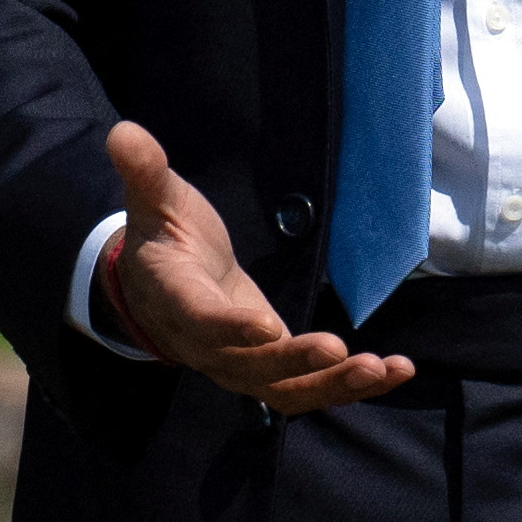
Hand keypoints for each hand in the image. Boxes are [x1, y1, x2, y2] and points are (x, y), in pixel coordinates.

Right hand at [105, 122, 412, 413]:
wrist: (163, 285)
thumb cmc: (165, 236)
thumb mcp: (156, 199)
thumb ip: (145, 171)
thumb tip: (123, 132)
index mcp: (176, 298)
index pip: (202, 319)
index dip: (230, 328)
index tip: (266, 325)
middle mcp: (206, 345)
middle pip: (250, 366)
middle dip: (295, 361)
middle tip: (339, 348)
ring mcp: (240, 365)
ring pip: (285, 389)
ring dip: (333, 385)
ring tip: (380, 369)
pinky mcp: (271, 369)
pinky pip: (310, 388)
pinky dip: (352, 384)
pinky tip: (398, 370)